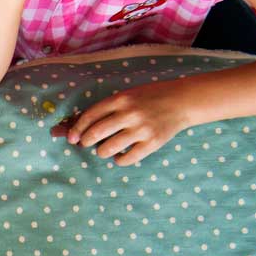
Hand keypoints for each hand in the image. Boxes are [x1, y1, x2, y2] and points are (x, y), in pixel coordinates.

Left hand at [53, 80, 193, 163]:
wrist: (183, 100)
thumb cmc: (150, 98)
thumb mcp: (128, 95)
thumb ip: (108, 108)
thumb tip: (77, 126)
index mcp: (121, 99)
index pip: (90, 116)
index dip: (77, 129)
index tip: (71, 138)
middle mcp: (130, 113)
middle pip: (96, 134)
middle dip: (86, 142)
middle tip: (87, 143)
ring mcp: (142, 129)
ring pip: (108, 149)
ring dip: (102, 152)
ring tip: (106, 149)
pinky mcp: (153, 143)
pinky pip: (126, 159)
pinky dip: (119, 160)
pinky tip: (120, 155)